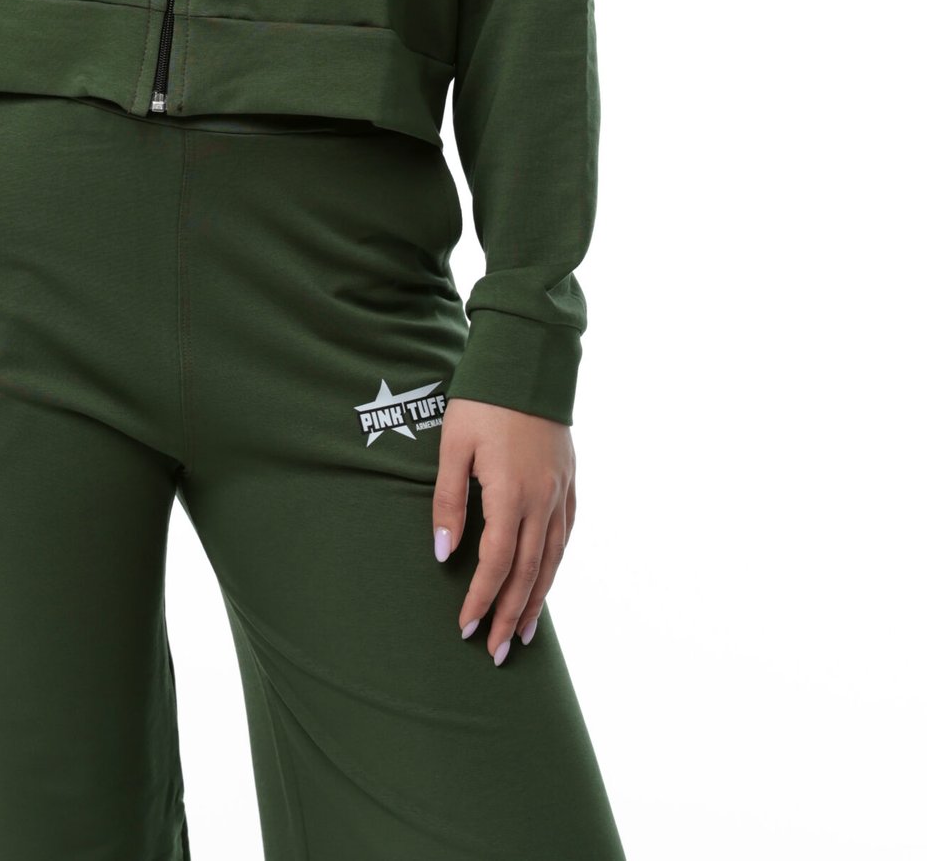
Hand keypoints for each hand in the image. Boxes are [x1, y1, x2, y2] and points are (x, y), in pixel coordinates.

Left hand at [431, 397, 575, 663]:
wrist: (528, 360)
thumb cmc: (482, 400)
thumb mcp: (453, 445)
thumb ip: (449, 502)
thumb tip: (443, 554)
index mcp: (511, 494)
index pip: (496, 564)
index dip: (481, 599)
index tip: (465, 626)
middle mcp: (543, 500)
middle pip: (527, 573)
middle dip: (510, 616)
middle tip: (496, 653)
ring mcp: (561, 492)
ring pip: (551, 561)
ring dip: (536, 601)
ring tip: (524, 634)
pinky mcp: (570, 481)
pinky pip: (565, 536)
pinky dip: (554, 566)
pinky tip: (545, 580)